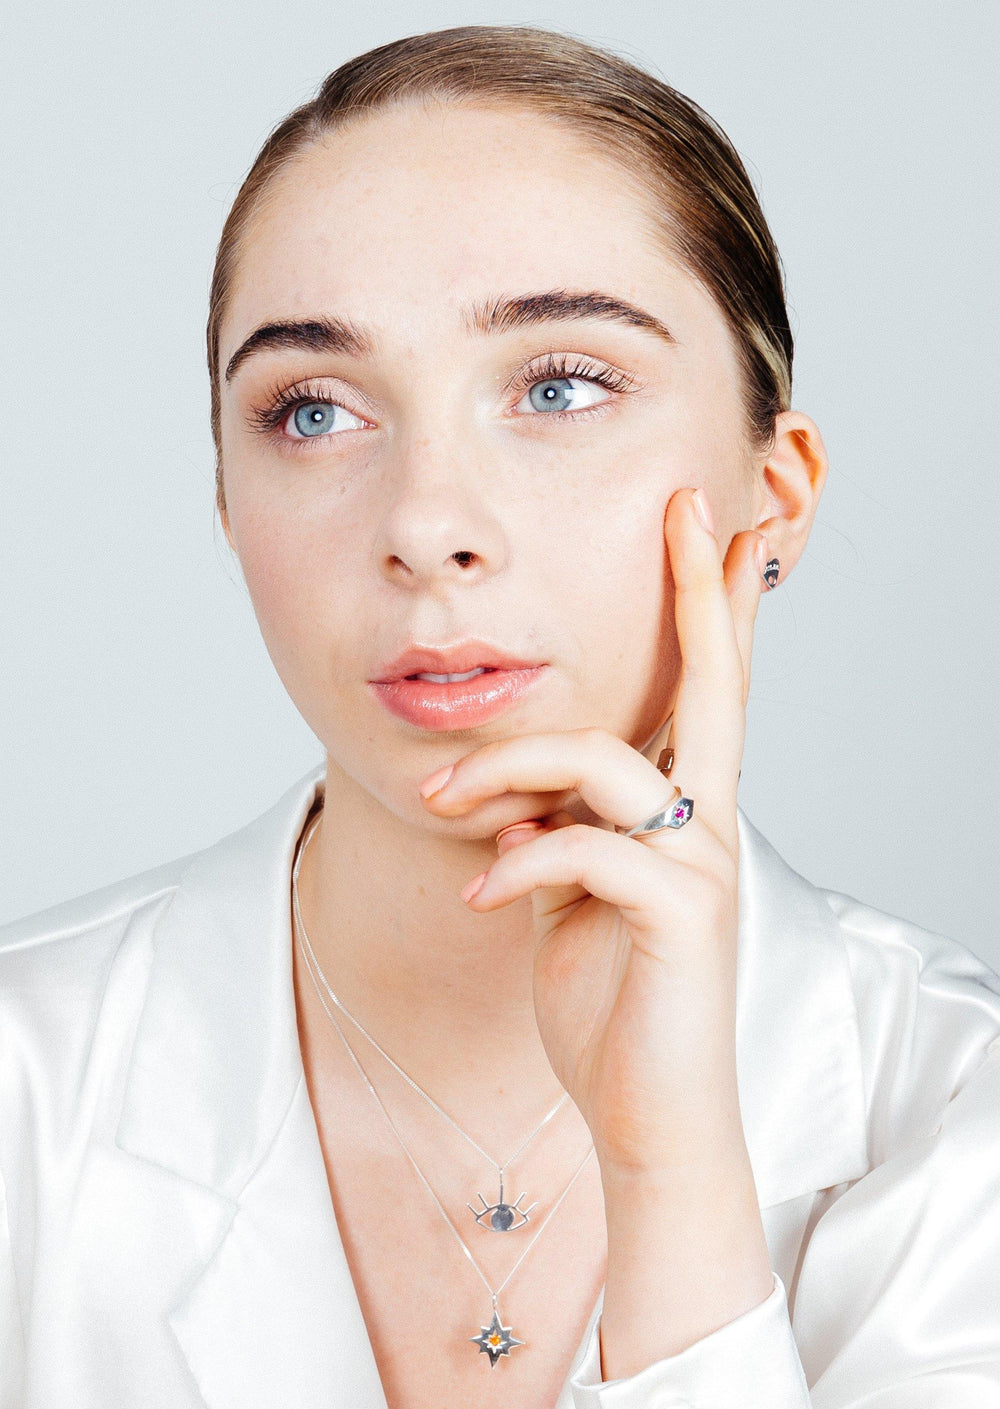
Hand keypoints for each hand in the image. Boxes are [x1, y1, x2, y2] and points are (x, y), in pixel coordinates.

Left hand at [418, 487, 767, 1177]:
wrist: (646, 1117)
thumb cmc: (611, 1004)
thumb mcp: (569, 897)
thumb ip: (558, 829)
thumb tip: (514, 791)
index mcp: (682, 814)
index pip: (705, 692)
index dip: (709, 610)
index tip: (707, 531)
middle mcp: (707, 824)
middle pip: (715, 684)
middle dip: (698, 593)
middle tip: (688, 511)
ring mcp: (701, 865)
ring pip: (601, 760)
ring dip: (506, 768)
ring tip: (443, 800)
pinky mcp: (682, 914)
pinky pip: (583, 847)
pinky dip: (516, 859)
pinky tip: (480, 892)